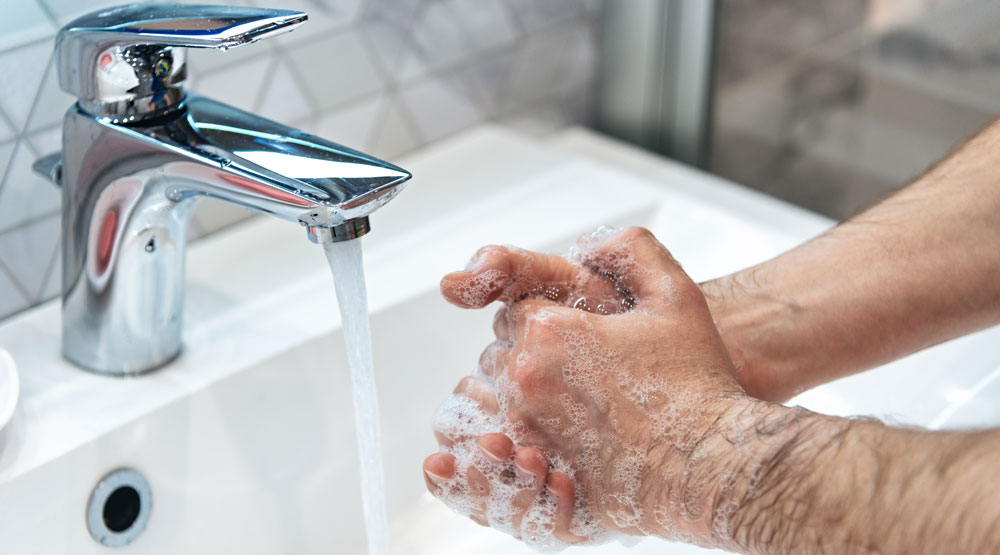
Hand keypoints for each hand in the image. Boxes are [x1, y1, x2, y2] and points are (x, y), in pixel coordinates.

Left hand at [422, 228, 767, 549]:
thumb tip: (590, 244)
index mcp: (549, 330)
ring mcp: (525, 429)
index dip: (546, 320)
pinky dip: (507, 443)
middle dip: (526, 356)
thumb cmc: (697, 382)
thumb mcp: (674, 294)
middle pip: (498, 355)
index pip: (517, 312)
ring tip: (558, 405)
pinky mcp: (532, 474)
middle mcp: (526, 377)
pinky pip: (496, 453)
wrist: (713, 462)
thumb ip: (631, 250)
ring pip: (491, 402)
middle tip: (573, 370)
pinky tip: (543, 441)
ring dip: (514, 397)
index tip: (577, 336)